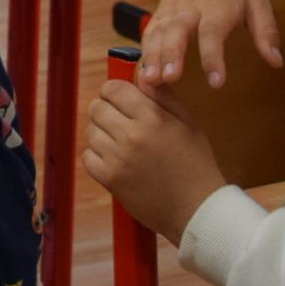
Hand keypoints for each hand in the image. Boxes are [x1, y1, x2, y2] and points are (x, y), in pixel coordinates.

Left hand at [84, 78, 226, 242]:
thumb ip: (163, 97)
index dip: (114, 91)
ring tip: (121, 143)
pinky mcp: (109, 179)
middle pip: (96, 108)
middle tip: (120, 121)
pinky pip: (88, 157)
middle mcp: (131, 135)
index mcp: (152, 118)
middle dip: (106, 110)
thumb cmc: (196, 165)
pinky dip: (97, 156)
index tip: (120, 99)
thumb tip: (141, 75)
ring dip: (102, 134)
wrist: (196, 209)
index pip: (113, 89)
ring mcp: (117, 159)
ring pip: (91, 132)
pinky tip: (115, 160)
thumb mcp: (188, 124)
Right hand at [138, 0, 281, 88]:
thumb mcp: (260, 3)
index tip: (216, 82)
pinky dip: (144, 48)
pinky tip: (144, 70)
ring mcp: (173, 7)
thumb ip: (266, 33)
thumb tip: (276, 62)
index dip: (212, 57)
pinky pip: (150, 29)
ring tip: (151, 79)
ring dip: (153, 55)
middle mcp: (192, 6)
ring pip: (159, 30)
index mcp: (219, 5)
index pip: (213, 32)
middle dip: (171, 54)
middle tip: (169, 78)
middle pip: (177, 30)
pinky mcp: (162, 10)